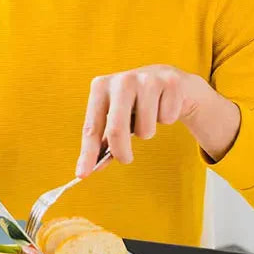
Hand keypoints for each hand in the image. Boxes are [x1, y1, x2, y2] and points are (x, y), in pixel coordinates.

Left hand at [75, 65, 209, 177]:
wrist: (168, 81)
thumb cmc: (135, 103)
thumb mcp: (116, 116)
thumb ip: (104, 141)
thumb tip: (92, 167)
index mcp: (100, 86)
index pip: (91, 127)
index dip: (87, 153)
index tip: (82, 174)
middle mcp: (121, 80)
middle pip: (116, 130)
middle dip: (120, 152)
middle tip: (125, 159)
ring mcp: (147, 79)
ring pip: (145, 129)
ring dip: (147, 131)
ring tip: (148, 117)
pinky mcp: (171, 82)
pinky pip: (168, 119)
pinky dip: (167, 118)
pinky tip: (164, 106)